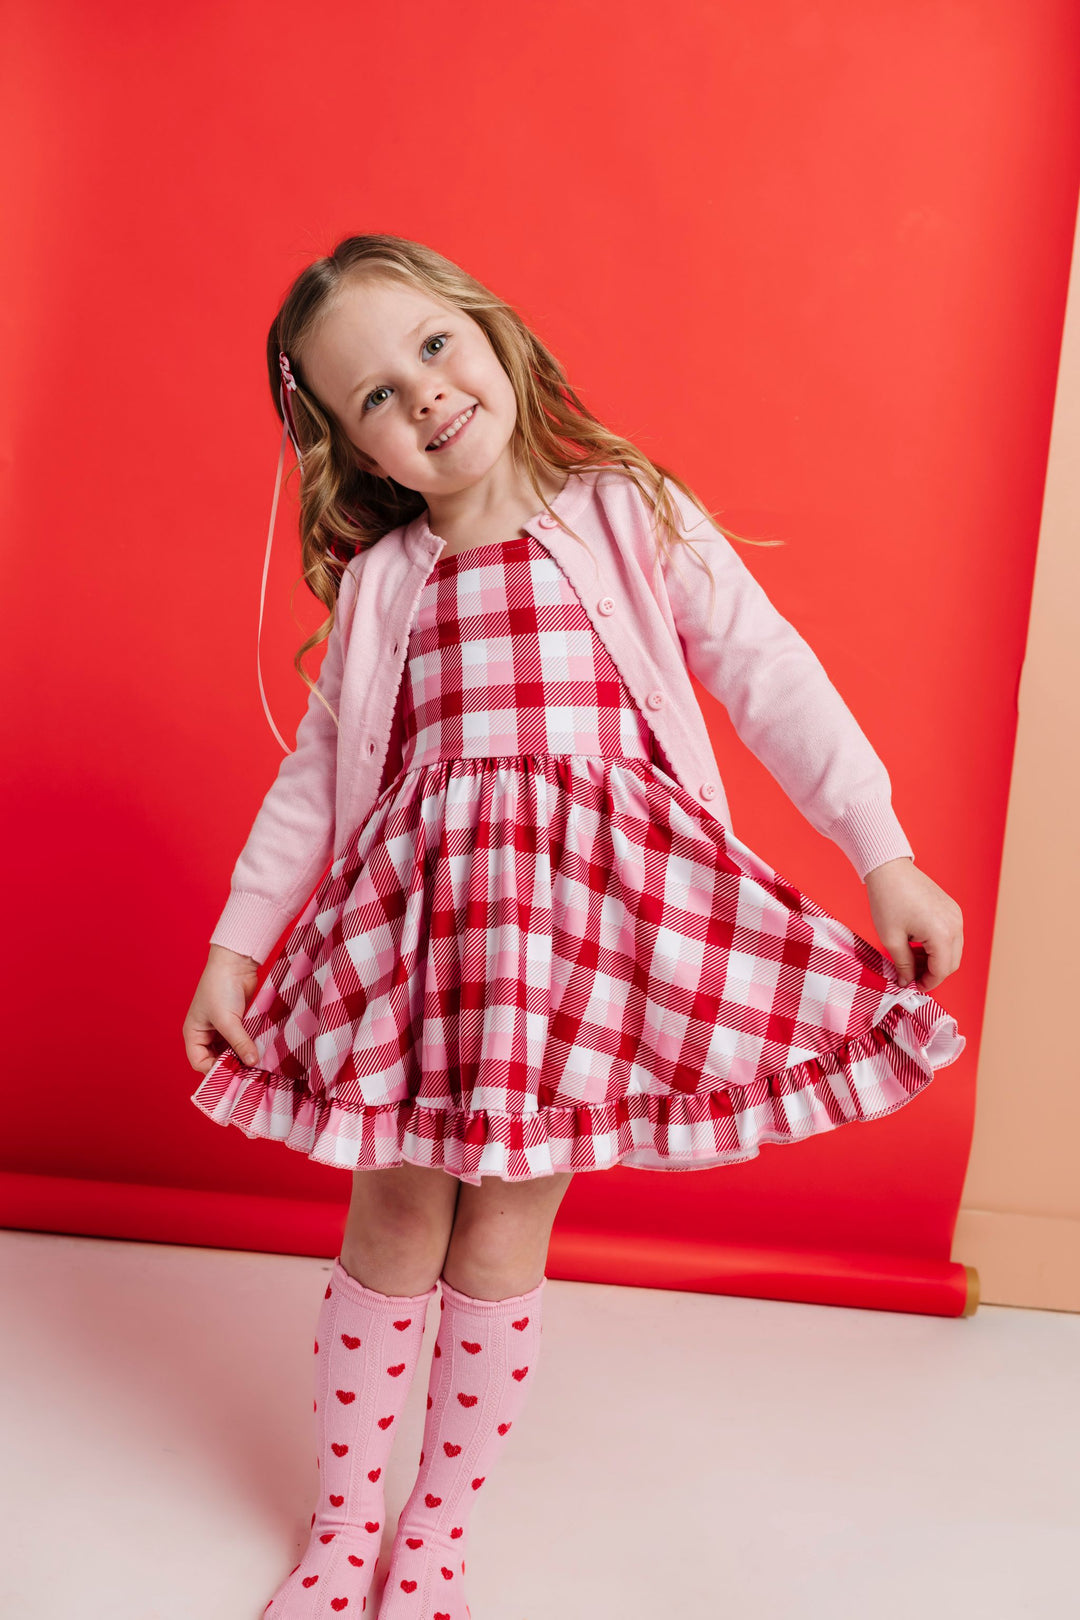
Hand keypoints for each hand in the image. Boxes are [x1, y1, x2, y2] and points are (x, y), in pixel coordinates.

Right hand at [182, 945, 261, 1073]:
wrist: (236, 961)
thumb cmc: (221, 987)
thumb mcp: (228, 1019)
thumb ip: (240, 1043)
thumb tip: (252, 1063)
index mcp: (194, 1033)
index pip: (199, 1063)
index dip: (214, 1071)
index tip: (234, 1074)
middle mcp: (206, 1034)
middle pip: (216, 1060)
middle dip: (230, 1066)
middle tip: (248, 1073)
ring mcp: (222, 1029)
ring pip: (230, 1052)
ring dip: (241, 1057)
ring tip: (256, 1064)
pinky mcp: (237, 1023)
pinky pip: (241, 1041)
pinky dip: (248, 1047)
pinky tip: (260, 1052)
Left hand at [863, 857, 963, 992]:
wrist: (889, 869)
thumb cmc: (887, 899)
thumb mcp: (891, 939)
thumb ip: (902, 964)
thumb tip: (906, 981)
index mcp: (941, 933)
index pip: (941, 970)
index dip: (927, 983)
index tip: (912, 987)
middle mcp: (955, 925)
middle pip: (951, 963)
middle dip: (932, 973)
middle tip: (910, 976)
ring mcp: (955, 915)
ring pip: (952, 950)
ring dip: (934, 960)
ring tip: (910, 959)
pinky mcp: (951, 909)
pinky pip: (950, 936)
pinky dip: (937, 946)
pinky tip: (916, 945)